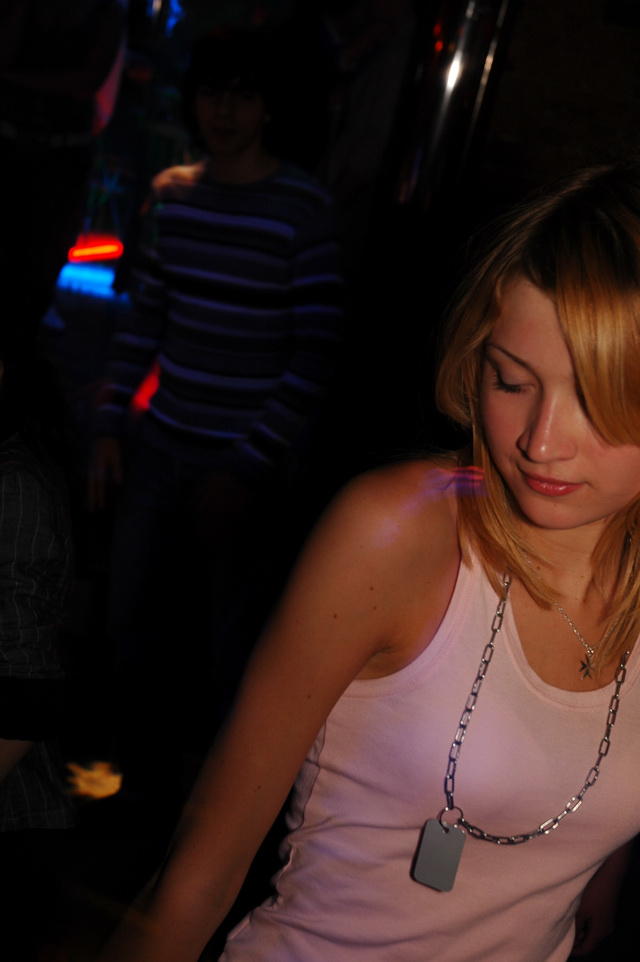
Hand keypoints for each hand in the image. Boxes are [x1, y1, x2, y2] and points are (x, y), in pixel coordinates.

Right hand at [88, 436, 122, 510]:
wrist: (100, 433)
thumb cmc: (110, 444)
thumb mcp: (116, 455)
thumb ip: (117, 469)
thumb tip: (118, 483)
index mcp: (98, 467)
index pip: (99, 485)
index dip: (100, 496)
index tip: (100, 506)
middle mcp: (92, 468)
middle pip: (91, 487)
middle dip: (91, 499)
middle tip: (91, 510)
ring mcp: (90, 467)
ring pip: (88, 484)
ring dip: (89, 494)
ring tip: (88, 505)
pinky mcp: (90, 465)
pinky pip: (89, 479)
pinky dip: (89, 487)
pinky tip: (90, 493)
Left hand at [570, 841, 631, 956]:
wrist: (608, 872)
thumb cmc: (594, 891)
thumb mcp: (581, 910)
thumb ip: (575, 926)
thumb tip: (569, 937)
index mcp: (600, 932)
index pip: (585, 949)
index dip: (572, 950)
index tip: (559, 947)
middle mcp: (605, 929)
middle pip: (588, 941)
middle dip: (574, 939)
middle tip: (558, 934)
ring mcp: (606, 919)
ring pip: (589, 930)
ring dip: (578, 929)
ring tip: (563, 922)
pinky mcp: (604, 910)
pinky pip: (592, 921)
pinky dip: (582, 921)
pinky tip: (572, 913)